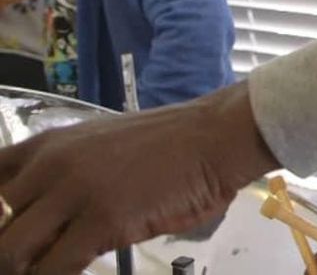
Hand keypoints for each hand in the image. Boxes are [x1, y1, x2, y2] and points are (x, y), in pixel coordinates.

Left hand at [0, 82, 277, 273]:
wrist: (213, 137)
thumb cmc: (166, 146)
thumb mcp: (100, 148)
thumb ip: (62, 176)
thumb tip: (37, 219)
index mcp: (47, 145)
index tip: (7, 232)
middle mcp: (51, 164)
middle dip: (4, 251)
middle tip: (24, 261)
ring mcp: (75, 191)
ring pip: (8, 251)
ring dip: (21, 268)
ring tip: (42, 270)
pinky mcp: (102, 220)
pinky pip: (52, 269)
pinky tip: (70, 273)